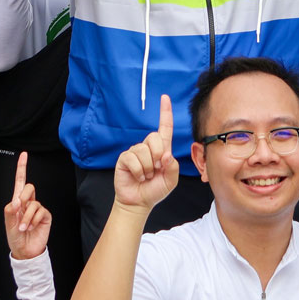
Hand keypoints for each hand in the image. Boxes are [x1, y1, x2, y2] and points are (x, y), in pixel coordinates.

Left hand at [3, 151, 51, 259]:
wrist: (25, 251)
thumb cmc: (15, 237)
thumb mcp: (8, 223)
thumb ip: (10, 210)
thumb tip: (17, 201)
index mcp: (17, 202)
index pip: (20, 181)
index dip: (22, 167)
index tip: (24, 155)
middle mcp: (28, 202)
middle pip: (29, 186)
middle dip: (24, 196)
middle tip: (19, 208)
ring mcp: (37, 209)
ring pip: (34, 202)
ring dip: (26, 216)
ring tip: (23, 227)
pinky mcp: (45, 216)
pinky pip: (40, 211)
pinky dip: (34, 220)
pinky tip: (31, 227)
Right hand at [112, 94, 178, 213]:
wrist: (140, 202)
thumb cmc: (155, 189)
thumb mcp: (171, 180)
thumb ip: (173, 167)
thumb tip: (166, 154)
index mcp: (161, 149)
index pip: (164, 128)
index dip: (165, 112)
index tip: (165, 97)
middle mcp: (148, 147)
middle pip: (154, 137)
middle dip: (158, 155)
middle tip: (156, 169)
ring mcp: (135, 152)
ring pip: (144, 151)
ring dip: (147, 168)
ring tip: (145, 176)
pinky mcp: (125, 158)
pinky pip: (133, 159)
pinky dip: (139, 171)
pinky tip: (138, 177)